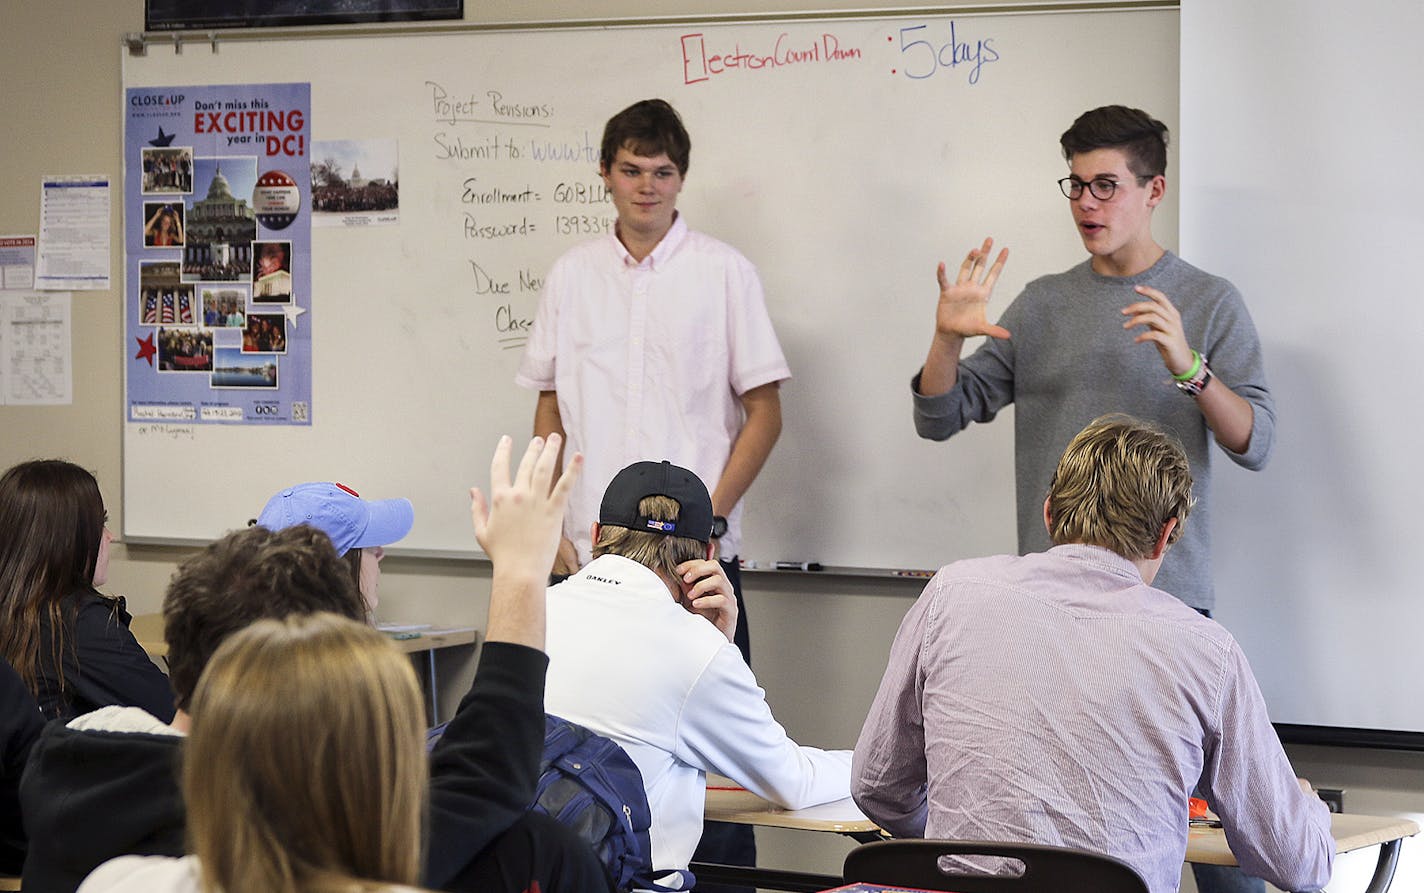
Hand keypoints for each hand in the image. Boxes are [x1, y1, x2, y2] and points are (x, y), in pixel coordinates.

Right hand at [470, 434, 580, 582]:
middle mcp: (518, 496)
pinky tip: (578, 457)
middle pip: (526, 464)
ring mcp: (536, 501)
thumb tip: (473, 492)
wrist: (520, 571)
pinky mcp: (554, 510)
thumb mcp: (482, 531)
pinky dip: (573, 470)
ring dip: (551, 450)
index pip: (499, 467)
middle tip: (540, 439)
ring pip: (544, 468)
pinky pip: (565, 485)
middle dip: (534, 448)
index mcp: (499, 499)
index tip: (506, 440)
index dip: (503, 451)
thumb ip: (476, 509)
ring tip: (555, 439)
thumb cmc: (502, 556)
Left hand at [674, 558, 737, 641]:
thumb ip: (687, 586)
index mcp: (715, 581)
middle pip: (715, 566)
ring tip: (690, 596)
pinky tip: (695, 605)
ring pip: (718, 581)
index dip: (691, 564)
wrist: (711, 640)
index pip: (706, 563)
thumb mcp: (690, 599)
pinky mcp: (731, 611)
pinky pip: (721, 600)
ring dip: (701, 586)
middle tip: (685, 579)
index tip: (678, 570)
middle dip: (697, 570)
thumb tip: (678, 574)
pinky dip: (706, 600)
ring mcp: (729, 598)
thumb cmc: (702, 619)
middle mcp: (724, 587)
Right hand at [934, 237, 1010, 340]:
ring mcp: (960, 288)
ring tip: (975, 249)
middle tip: (990, 239)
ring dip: (969, 259)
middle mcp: (972, 287)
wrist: (951, 332)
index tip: (1006, 249)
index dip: (999, 262)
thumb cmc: (967, 329)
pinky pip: (944, 280)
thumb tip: (1008, 336)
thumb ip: (994, 330)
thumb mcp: (982, 328)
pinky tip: (941, 264)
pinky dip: (942, 273)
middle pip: (980, 267)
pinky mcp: (947, 292)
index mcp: (983, 294)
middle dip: (985, 254)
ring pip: (965, 269)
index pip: (993, 274)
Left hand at [1121, 286, 1193, 375]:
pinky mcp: (1170, 341)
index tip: (1135, 288)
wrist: (1182, 361)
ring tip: (1125, 326)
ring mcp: (1172, 330)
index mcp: (1171, 313)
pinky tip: (1135, 340)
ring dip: (1136, 320)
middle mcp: (1173, 319)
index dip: (1148, 291)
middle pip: (1153, 306)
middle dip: (1136, 306)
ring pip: (1153, 318)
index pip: (1160, 297)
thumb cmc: (1168, 342)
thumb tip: (1134, 311)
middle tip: (1122, 312)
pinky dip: (1142, 336)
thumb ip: (1150, 318)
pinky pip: (1154, 334)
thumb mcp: (1159, 327)